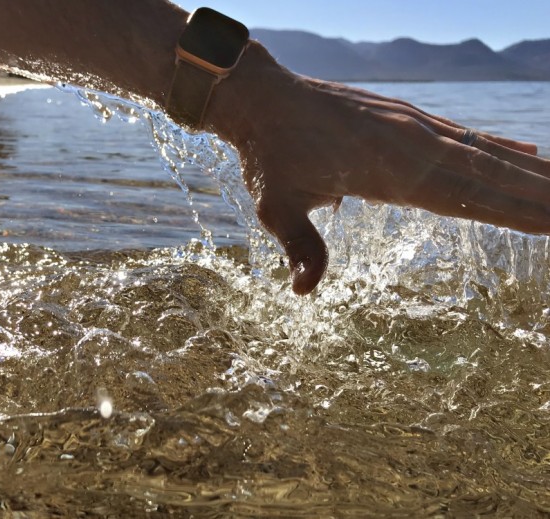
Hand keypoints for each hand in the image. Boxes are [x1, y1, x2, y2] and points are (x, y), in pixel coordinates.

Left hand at [214, 49, 549, 294]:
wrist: (261, 96)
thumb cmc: (269, 155)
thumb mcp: (275, 206)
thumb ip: (300, 246)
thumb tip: (304, 291)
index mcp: (389, 172)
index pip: (465, 198)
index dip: (513, 213)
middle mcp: (412, 145)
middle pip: (491, 173)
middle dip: (539, 193)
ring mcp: (413, 125)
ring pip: (485, 150)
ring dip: (531, 168)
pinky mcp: (405, 115)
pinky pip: (463, 133)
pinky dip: (498, 146)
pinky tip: (527, 152)